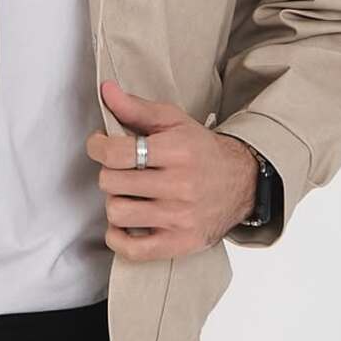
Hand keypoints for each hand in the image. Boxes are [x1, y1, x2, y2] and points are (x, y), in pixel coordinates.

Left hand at [86, 81, 258, 261]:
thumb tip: (106, 91)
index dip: (97, 147)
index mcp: (176, 152)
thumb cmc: (201, 151)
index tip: (100, 145)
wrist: (243, 182)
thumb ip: (136, 108)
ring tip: (126, 195)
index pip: (116, 153)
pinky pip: (133, 249)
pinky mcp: (180, 243)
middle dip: (109, 173)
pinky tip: (125, 224)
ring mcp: (179, 217)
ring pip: (118, 213)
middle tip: (120, 171)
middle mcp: (179, 186)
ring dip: (114, 203)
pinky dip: (118, 238)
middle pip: (112, 182)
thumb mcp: (173, 121)